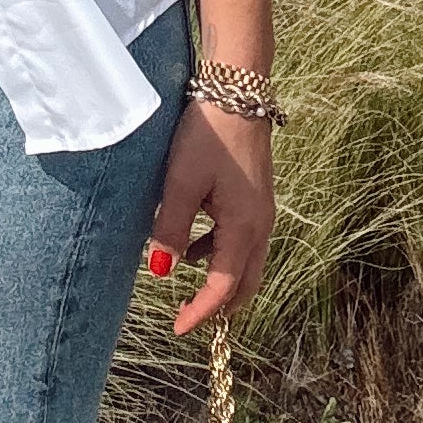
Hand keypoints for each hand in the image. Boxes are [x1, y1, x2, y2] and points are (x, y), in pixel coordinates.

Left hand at [144, 92, 274, 334]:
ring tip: (188, 285)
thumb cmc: (208, 135)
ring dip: (221, 280)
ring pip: (246, 263)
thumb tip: (160, 271)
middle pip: (245, 283)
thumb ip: (171, 229)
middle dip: (220, 306)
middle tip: (189, 318)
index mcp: (244, 227)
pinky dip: (221, 254)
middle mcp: (261, 225)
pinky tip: (195, 244)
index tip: (178, 329)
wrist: (238, 93)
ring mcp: (262, 211)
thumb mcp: (180, 184)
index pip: (224, 287)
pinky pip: (243, 240)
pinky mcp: (255, 197)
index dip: (201, 312)